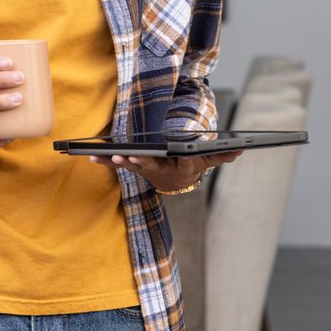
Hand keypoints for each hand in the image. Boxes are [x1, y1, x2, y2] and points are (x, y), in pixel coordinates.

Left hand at [88, 149, 243, 190]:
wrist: (176, 181)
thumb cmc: (191, 165)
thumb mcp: (207, 161)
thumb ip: (222, 156)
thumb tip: (240, 149)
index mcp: (178, 169)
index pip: (173, 165)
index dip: (165, 160)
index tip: (157, 155)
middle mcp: (159, 171)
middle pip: (149, 166)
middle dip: (138, 161)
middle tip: (128, 155)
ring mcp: (144, 169)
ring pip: (131, 165)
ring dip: (119, 161)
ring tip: (107, 156)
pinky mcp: (133, 165)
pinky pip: (118, 164)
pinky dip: (104, 161)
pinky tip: (90, 157)